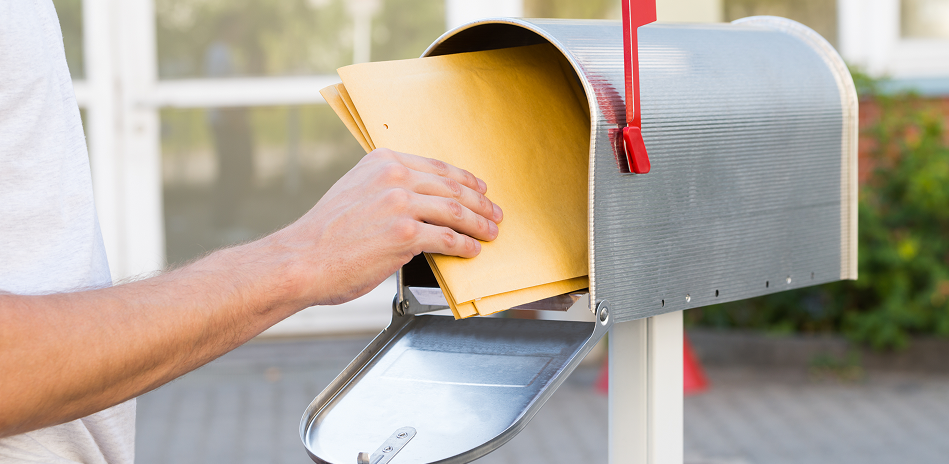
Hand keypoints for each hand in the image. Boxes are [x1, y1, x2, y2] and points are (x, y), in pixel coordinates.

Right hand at [263, 148, 503, 306]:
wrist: (302, 260)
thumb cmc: (325, 234)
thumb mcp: (355, 191)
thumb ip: (387, 188)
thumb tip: (420, 202)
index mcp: (383, 162)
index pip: (437, 167)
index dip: (465, 179)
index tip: (480, 189)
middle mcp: (393, 177)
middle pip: (452, 187)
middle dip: (480, 203)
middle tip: (494, 214)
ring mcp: (400, 204)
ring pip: (455, 211)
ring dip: (479, 224)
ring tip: (490, 233)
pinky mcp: (404, 235)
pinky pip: (447, 238)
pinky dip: (464, 246)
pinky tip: (471, 250)